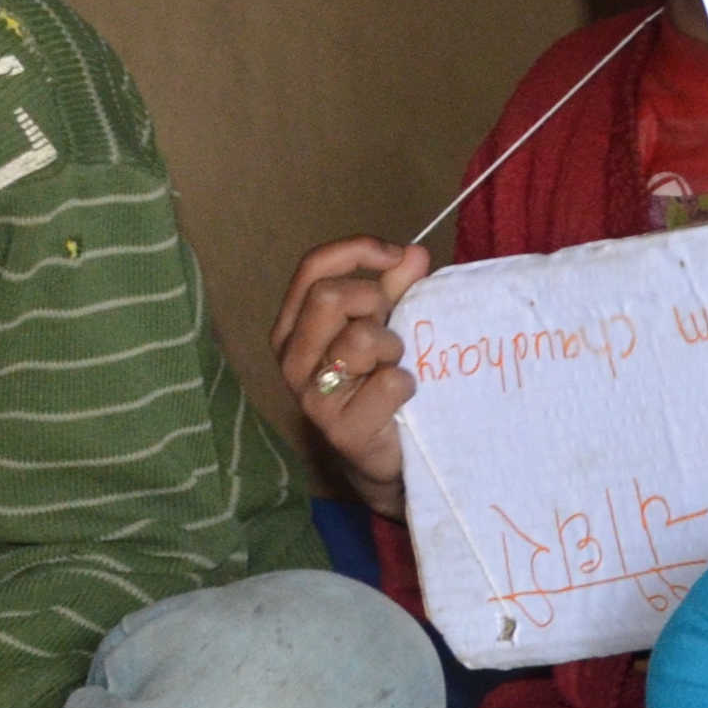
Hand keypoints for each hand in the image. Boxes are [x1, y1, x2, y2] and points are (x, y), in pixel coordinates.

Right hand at [272, 234, 435, 510]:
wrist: (390, 456)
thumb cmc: (382, 382)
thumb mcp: (386, 324)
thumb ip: (396, 288)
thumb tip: (414, 252)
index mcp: (295, 327)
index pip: (312, 268)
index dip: (357, 251)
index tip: (395, 255)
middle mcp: (292, 359)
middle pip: (329, 297)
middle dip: (375, 300)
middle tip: (392, 325)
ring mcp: (311, 396)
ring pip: (360, 338)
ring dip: (394, 346)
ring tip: (394, 366)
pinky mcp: (341, 429)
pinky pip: (388, 382)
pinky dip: (408, 383)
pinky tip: (403, 398)